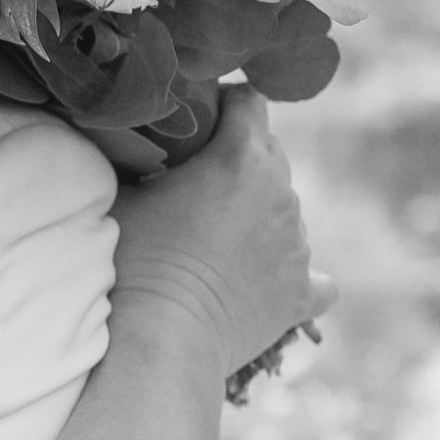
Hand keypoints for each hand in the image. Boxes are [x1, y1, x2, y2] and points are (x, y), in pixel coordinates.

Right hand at [110, 90, 331, 379]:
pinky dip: (295, 277)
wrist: (160, 337)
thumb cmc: (132, 261)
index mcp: (241, 156)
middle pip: (271, 153)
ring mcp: (297, 244)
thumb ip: (139, 160)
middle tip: (199, 187)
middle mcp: (281, 192)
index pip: (249, 101)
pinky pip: (317, 279)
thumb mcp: (123, 195)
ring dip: (261, 216)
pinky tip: (273, 283)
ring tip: (218, 245)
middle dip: (241, 161)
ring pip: (287, 212)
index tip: (201, 123)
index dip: (225, 106)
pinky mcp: (301, 293)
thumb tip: (133, 145)